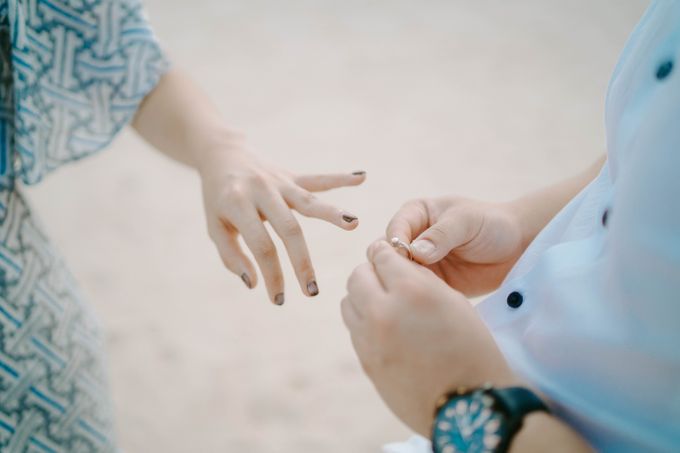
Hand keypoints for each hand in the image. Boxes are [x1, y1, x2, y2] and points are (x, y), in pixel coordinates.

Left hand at [199, 142, 364, 304]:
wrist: (222, 154)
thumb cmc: (218, 199)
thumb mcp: (214, 227)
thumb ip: (231, 256)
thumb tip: (254, 283)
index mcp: (237, 204)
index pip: (261, 246)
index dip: (271, 275)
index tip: (278, 300)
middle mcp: (261, 190)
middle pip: (289, 229)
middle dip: (302, 262)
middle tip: (312, 292)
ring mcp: (280, 181)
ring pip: (309, 201)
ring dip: (332, 213)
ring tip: (353, 223)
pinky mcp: (292, 176)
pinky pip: (318, 179)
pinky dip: (340, 178)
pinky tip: (361, 176)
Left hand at [342, 240, 516, 434]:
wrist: (471, 405)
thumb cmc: (472, 349)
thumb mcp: (454, 301)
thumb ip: (421, 279)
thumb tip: (397, 266)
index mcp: (411, 291)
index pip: (382, 255)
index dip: (387, 252)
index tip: (391, 255)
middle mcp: (383, 312)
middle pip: (357, 276)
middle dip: (370, 272)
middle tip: (386, 278)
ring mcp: (369, 340)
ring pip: (348, 302)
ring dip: (363, 296)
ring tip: (385, 303)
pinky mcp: (366, 363)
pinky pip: (354, 329)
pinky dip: (365, 321)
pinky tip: (386, 328)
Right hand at [386, 197, 524, 295]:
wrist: (517, 247)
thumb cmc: (491, 224)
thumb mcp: (466, 222)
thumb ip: (441, 235)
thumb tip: (415, 253)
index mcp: (415, 215)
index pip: (394, 230)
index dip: (396, 244)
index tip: (409, 258)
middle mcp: (412, 239)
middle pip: (388, 255)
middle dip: (395, 268)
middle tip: (412, 279)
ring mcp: (420, 263)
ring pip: (398, 276)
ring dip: (406, 285)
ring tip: (423, 292)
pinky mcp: (431, 284)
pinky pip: (415, 292)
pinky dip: (418, 298)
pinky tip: (429, 303)